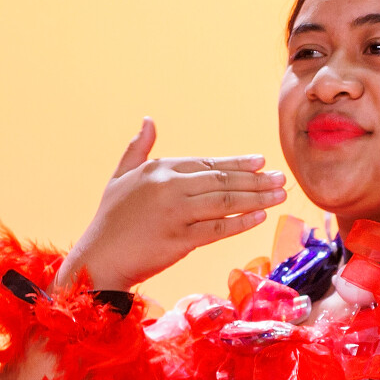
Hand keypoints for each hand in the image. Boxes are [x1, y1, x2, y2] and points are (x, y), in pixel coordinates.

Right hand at [56, 117, 286, 291]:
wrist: (98, 259)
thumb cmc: (111, 220)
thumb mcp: (121, 177)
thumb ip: (138, 149)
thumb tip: (148, 121)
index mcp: (159, 169)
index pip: (207, 163)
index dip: (237, 163)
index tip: (261, 162)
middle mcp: (169, 187)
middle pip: (222, 180)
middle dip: (256, 179)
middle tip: (281, 178)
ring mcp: (175, 213)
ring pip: (225, 202)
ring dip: (257, 198)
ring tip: (279, 195)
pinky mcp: (179, 240)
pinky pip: (218, 228)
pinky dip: (241, 222)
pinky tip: (260, 216)